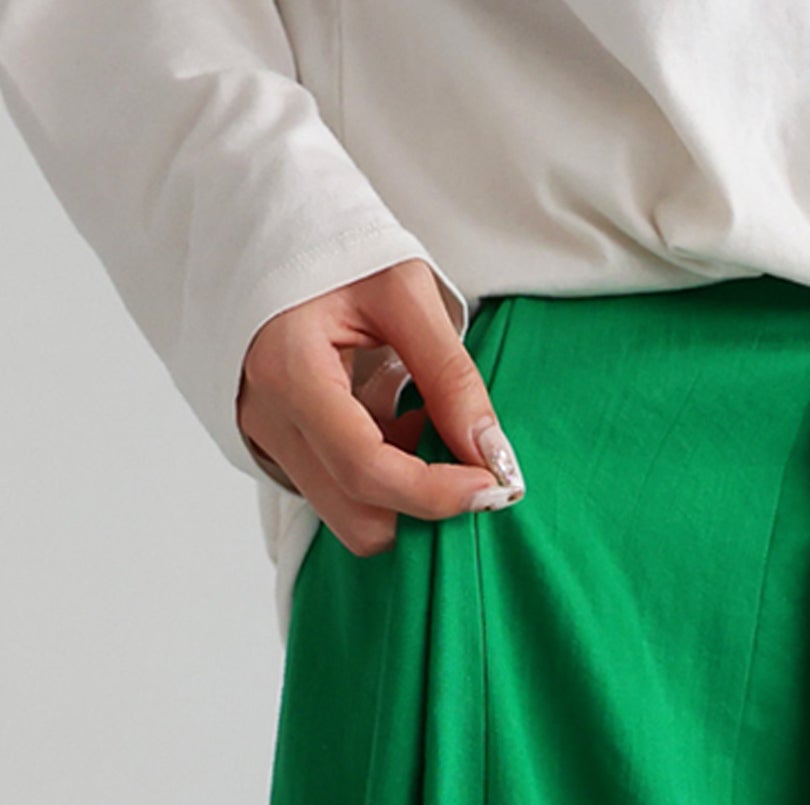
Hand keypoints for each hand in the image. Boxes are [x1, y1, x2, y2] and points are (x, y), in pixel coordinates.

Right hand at [235, 258, 523, 558]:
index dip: (436, 493)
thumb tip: (492, 456)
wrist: (267, 229)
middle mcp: (267, 418)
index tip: (493, 484)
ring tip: (419, 420)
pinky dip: (383, 476)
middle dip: (422, 506)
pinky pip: (338, 491)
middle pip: (356, 518)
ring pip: (348, 515)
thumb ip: (450, 376)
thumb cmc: (333, 249)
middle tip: (466, 458)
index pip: (366, 469)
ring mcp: (266, 438)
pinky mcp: (278, 446)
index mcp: (289, 371)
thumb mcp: (405, 292)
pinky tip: (395, 418)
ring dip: (403, 492)